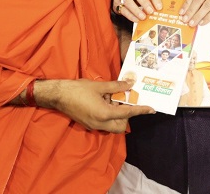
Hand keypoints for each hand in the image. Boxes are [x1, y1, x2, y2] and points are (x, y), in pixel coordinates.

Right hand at [36, 79, 154, 132]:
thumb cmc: (78, 89)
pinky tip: (104, 101)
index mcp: (105, 114)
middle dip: (127, 116)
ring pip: (113, 126)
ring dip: (117, 115)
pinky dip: (108, 114)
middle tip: (124, 101)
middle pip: (121, 126)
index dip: (141, 110)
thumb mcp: (100, 86)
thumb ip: (117, 86)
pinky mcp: (89, 124)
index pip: (128, 113)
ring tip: (111, 98)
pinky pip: (104, 123)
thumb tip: (131, 83)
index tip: (151, 110)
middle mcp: (100, 124)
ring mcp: (94, 126)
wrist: (58, 96)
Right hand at [113, 0, 162, 21]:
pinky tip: (137, 20)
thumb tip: (159, 9)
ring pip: (128, 1)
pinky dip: (131, 15)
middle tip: (151, 11)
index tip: (159, 7)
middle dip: (144, 2)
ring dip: (136, 10)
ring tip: (143, 17)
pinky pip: (123, 9)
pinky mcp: (116, 2)